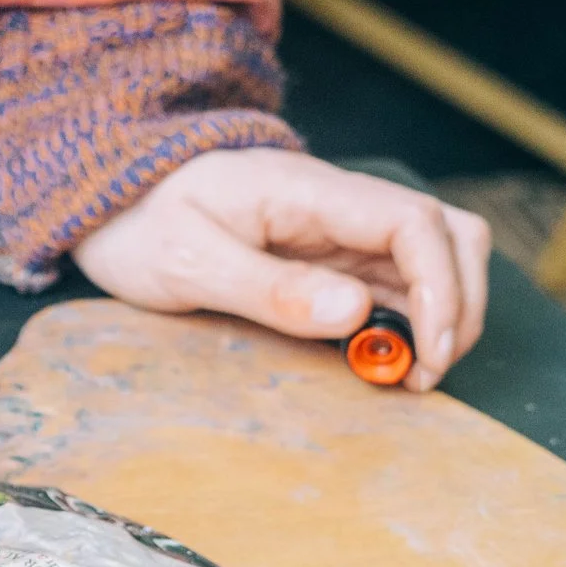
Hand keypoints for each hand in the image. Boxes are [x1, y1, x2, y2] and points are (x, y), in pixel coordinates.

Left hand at [72, 150, 489, 389]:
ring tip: (407, 375)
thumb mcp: (187, 263)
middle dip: (458, 303)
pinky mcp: (326, 256)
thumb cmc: (139, 223)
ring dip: (439, 315)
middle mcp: (336, 204)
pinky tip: (382, 359)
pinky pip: (391, 282)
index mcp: (307, 191)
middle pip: (448, 234)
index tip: (426, 350)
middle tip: (425, 373)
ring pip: (430, 260)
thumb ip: (270, 288)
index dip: (441, 286)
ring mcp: (336, 230)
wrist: (106, 202)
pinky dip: (404, 320)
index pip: (414, 222)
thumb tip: (356, 311)